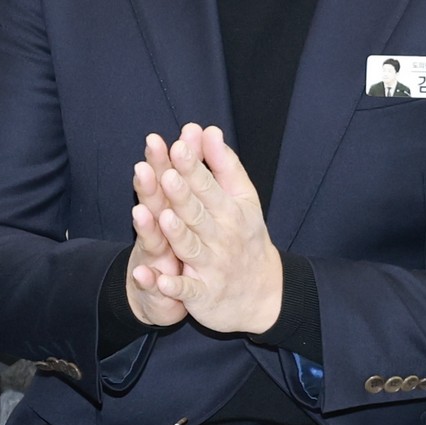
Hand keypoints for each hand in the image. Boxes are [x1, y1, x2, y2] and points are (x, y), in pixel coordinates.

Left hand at [137, 126, 283, 334]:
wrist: (265, 294)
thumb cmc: (246, 237)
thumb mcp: (243, 200)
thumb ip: (223, 165)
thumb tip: (207, 130)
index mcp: (230, 211)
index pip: (207, 186)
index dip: (192, 168)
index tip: (178, 146)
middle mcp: (221, 237)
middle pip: (197, 213)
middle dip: (182, 195)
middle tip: (166, 175)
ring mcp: (211, 266)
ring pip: (191, 248)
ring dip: (177, 234)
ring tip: (162, 217)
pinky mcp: (202, 294)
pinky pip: (187, 290)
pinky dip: (174, 286)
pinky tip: (159, 280)